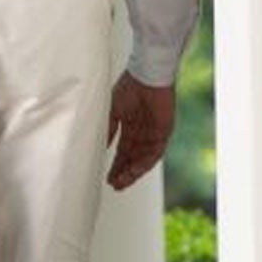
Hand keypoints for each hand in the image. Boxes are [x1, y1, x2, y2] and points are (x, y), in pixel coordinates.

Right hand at [105, 73, 175, 190]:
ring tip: (122, 183)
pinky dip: (144, 163)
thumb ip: (107, 130)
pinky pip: (155, 153)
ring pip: (142, 159)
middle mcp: (141, 132)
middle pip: (132, 158)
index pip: (122, 151)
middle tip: (114, 186)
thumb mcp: (112, 111)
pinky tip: (134, 172)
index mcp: (128, 126)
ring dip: (132, 172)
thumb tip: (97, 148)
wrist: (146, 76)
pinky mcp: (164, 132)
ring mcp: (153, 133)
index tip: (107, 179)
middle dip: (123, 173)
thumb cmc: (128, 88)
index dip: (116, 166)